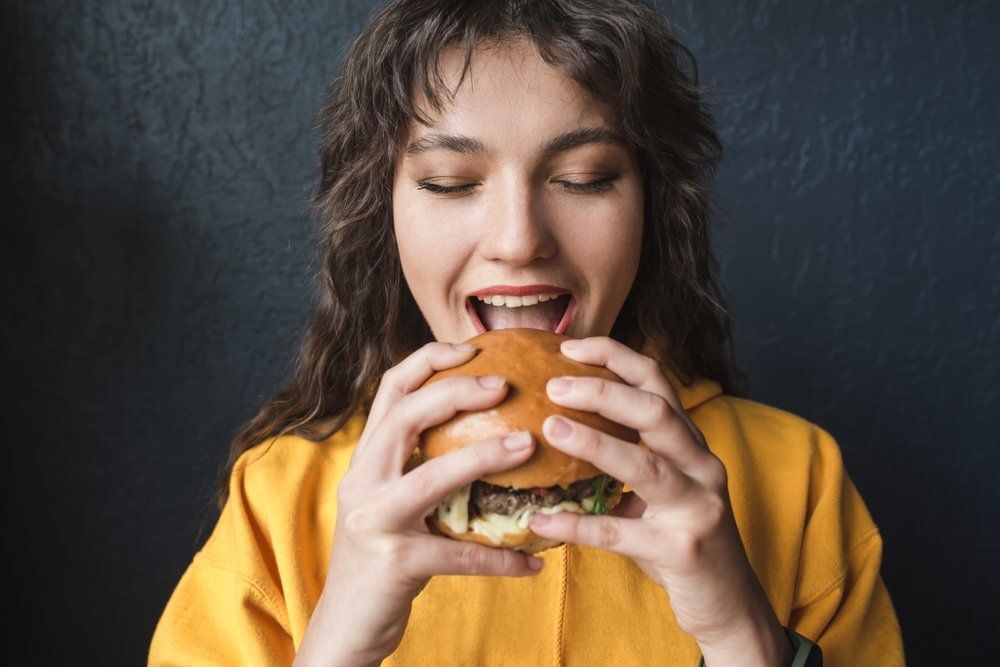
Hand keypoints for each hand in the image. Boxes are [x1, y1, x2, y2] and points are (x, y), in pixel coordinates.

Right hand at [295, 342, 542, 666]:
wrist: (345, 626)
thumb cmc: (381, 559)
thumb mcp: (390, 503)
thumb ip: (419, 468)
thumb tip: (486, 436)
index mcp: (365, 461)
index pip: (389, 391)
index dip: (427, 360)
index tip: (470, 347)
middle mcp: (362, 482)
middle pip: (405, 417)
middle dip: (456, 392)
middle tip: (505, 384)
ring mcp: (374, 522)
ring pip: (433, 477)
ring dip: (485, 456)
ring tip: (529, 443)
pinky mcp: (395, 563)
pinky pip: (460, 556)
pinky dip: (501, 557)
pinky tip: (534, 560)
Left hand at [527, 337, 792, 666]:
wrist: (729, 605)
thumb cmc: (680, 539)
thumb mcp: (660, 490)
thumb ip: (627, 457)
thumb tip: (557, 428)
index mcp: (691, 444)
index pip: (657, 382)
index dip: (615, 357)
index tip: (569, 347)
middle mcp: (702, 466)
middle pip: (656, 412)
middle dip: (604, 391)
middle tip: (553, 385)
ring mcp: (698, 507)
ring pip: (646, 465)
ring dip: (594, 443)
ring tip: (550, 428)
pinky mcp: (684, 550)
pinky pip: (622, 534)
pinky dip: (578, 526)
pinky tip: (541, 521)